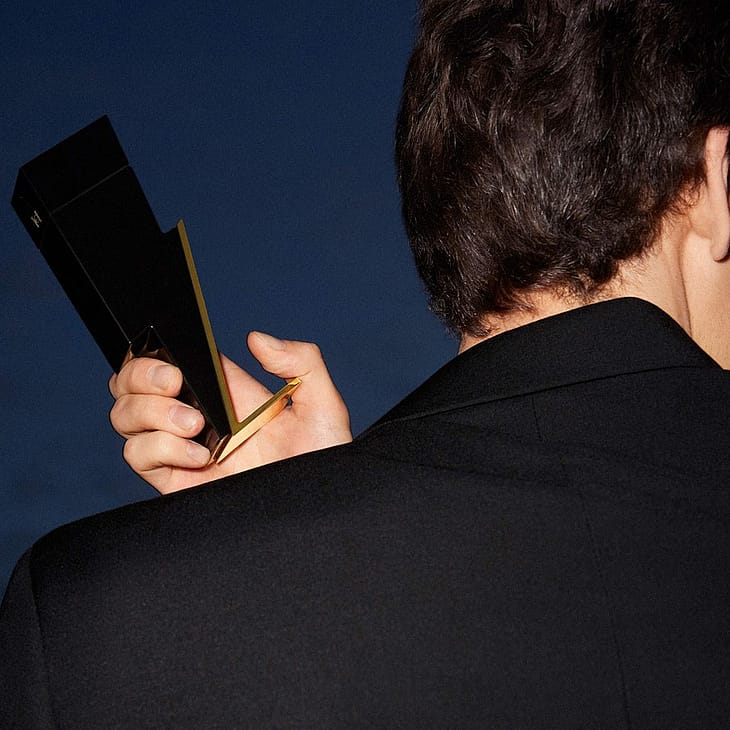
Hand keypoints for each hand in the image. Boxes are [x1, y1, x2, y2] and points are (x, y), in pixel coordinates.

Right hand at [109, 332, 351, 493]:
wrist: (315, 513)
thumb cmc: (323, 462)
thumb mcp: (323, 406)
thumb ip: (302, 361)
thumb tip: (257, 339)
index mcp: (226, 392)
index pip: (171, 358)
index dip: (156, 351)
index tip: (177, 360)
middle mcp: (198, 416)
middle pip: (134, 383)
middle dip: (141, 374)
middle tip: (175, 382)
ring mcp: (182, 448)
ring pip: (126, 416)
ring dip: (150, 412)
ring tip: (196, 425)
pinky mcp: (176, 480)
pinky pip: (139, 456)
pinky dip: (159, 448)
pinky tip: (199, 457)